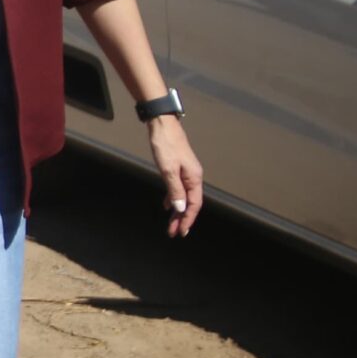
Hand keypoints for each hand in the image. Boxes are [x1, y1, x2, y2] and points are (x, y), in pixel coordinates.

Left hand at [149, 115, 203, 236]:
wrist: (162, 125)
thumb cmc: (166, 145)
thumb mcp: (168, 170)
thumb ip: (174, 190)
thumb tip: (180, 208)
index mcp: (194, 178)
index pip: (194, 204)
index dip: (187, 219)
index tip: (181, 231)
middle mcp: (193, 176)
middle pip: (189, 203)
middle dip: (182, 219)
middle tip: (173, 232)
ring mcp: (186, 172)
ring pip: (183, 197)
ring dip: (177, 211)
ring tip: (170, 224)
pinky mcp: (178, 168)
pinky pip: (178, 188)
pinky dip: (173, 198)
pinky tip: (167, 205)